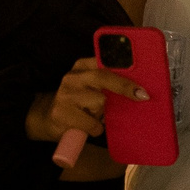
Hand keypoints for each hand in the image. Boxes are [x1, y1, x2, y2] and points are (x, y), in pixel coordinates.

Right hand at [27, 56, 147, 146]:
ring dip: (103, 113)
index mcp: (82, 66)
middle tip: (142, 96)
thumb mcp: (91, 86)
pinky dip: (95, 128)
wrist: (47, 118)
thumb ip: (108, 82)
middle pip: (102, 76)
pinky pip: (92, 123)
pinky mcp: (61, 113)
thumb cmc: (78, 102)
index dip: (125, 68)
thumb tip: (138, 89)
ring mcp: (66, 94)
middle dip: (124, 86)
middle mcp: (73, 76)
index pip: (105, 61)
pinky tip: (88, 127)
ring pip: (99, 101)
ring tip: (95, 115)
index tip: (141, 78)